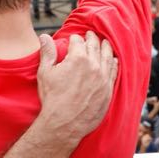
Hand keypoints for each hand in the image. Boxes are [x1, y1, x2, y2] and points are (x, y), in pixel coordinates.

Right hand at [36, 31, 117, 146]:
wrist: (64, 123)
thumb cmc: (52, 99)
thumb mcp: (45, 73)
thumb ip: (47, 52)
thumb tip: (44, 36)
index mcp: (77, 58)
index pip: (78, 41)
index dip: (75, 38)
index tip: (74, 38)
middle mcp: (93, 65)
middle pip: (94, 45)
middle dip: (92, 38)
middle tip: (91, 34)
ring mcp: (103, 78)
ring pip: (107, 56)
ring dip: (106, 47)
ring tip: (105, 42)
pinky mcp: (108, 89)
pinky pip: (114, 72)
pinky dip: (114, 63)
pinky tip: (113, 59)